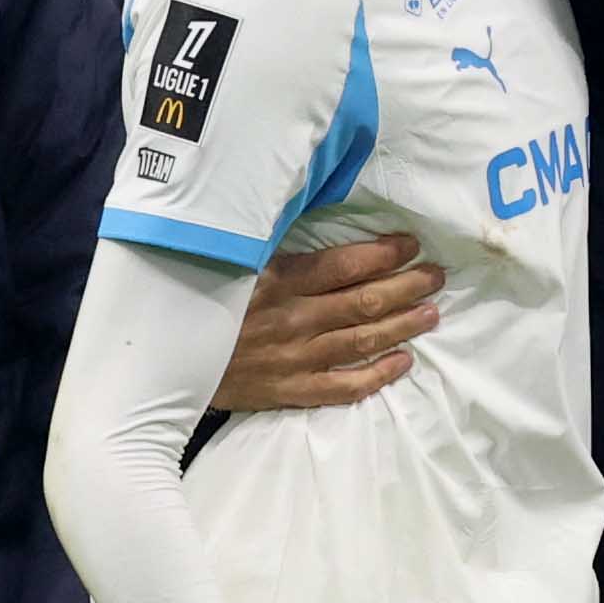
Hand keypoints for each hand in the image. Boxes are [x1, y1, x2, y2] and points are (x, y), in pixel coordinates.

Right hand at [219, 231, 438, 413]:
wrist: (166, 361)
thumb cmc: (202, 301)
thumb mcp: (234, 263)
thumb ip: (274, 245)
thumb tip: (311, 212)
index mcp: (280, 280)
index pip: (346, 264)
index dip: (385, 253)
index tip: (411, 245)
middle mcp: (295, 318)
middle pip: (366, 300)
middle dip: (408, 286)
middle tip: (436, 276)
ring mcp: (296, 358)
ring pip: (363, 340)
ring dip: (403, 325)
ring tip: (432, 312)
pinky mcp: (291, 390)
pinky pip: (345, 386)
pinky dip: (378, 375)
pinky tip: (403, 362)